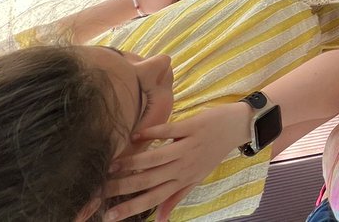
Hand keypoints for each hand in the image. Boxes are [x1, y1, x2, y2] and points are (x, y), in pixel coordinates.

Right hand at [104, 104, 249, 221]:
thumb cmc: (213, 153)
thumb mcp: (196, 178)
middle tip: (100, 189)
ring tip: (112, 166)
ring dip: (134, 162)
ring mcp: (188, 146)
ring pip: (157, 158)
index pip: (153, 198)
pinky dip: (152, 133)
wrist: (238, 127)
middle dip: (124, 186)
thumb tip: (159, 220)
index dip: (131, 207)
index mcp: (183, 180)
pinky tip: (135, 136)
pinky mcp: (193, 127)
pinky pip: (170, 131)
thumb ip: (175, 197)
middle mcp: (184, 166)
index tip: (108, 216)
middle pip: (150, 180)